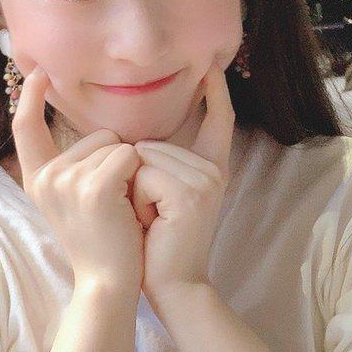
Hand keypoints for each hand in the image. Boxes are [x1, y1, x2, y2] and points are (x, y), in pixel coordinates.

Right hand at [12, 65, 146, 291]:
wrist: (108, 282)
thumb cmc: (102, 242)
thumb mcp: (74, 201)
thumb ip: (71, 167)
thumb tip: (91, 132)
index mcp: (36, 179)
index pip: (25, 127)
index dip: (30, 97)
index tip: (38, 71)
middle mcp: (45, 177)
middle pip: (95, 134)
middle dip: (115, 158)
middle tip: (112, 203)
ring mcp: (66, 181)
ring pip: (115, 144)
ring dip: (128, 170)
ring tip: (120, 207)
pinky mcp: (94, 187)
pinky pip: (128, 156)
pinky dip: (138, 176)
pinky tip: (130, 205)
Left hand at [131, 61, 234, 301]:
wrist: (172, 285)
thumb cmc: (156, 243)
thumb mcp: (160, 196)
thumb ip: (160, 166)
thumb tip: (136, 143)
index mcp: (210, 169)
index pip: (218, 121)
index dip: (216, 93)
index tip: (210, 66)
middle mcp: (213, 170)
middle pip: (152, 143)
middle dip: (136, 176)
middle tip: (151, 213)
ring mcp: (205, 181)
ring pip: (143, 157)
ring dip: (133, 189)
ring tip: (151, 219)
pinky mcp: (191, 195)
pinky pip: (142, 175)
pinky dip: (136, 200)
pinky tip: (152, 223)